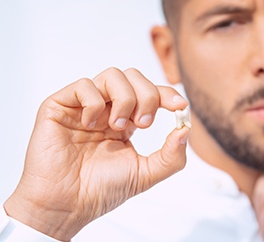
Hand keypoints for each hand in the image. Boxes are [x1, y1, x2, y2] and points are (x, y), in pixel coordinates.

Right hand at [4, 68, 189, 240]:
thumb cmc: (102, 190)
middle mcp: (106, 110)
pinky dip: (94, 102)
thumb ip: (171, 155)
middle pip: (134, 77)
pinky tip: (90, 124)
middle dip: (147, 97)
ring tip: (117, 127)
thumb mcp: (145, 174)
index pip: (149, 94)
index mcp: (125, 122)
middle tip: (143, 124)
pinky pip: (83, 85)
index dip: (166, 94)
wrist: (67, 205)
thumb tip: (186, 128)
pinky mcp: (60, 106)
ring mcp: (84, 106)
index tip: (179, 106)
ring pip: (112, 75)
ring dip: (124, 98)